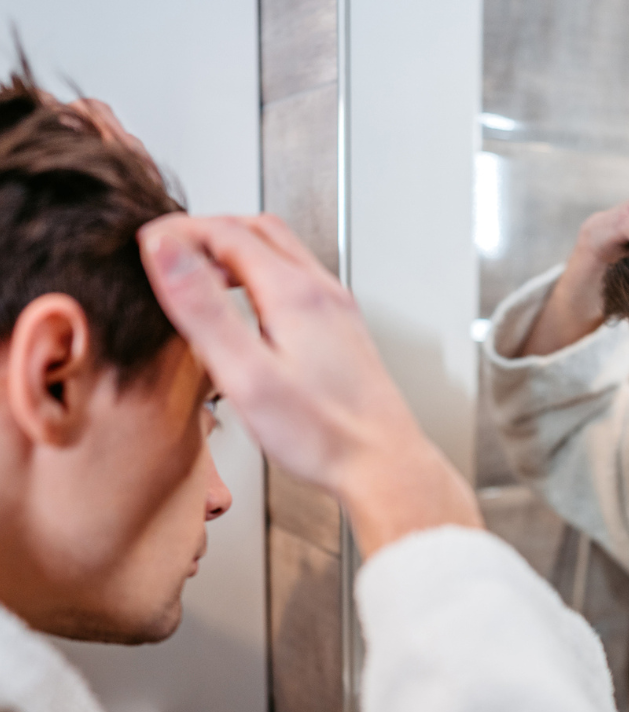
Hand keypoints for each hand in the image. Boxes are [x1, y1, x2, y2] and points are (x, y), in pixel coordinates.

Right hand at [138, 213, 481, 556]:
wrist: (384, 465)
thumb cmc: (322, 434)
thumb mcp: (246, 375)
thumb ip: (203, 310)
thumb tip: (166, 250)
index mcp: (295, 293)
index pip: (226, 231)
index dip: (179, 230)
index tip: (147, 244)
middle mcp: (322, 293)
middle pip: (259, 231)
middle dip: (209, 232)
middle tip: (173, 254)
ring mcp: (338, 311)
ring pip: (284, 255)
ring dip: (239, 254)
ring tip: (203, 280)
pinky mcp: (345, 333)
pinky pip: (300, 284)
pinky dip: (264, 280)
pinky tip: (252, 315)